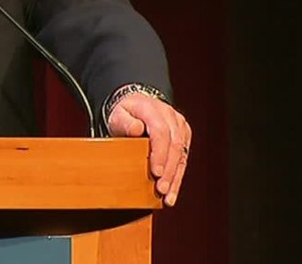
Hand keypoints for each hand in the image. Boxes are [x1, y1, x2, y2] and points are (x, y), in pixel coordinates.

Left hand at [107, 92, 191, 206]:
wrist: (136, 104)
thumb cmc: (125, 113)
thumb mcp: (118, 115)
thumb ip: (125, 122)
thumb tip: (137, 129)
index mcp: (153, 109)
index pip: (161, 132)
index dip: (160, 153)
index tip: (156, 172)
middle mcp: (171, 117)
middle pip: (174, 145)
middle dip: (169, 170)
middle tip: (161, 189)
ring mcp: (179, 126)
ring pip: (182, 154)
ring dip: (175, 177)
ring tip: (168, 197)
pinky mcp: (184, 137)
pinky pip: (183, 159)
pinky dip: (177, 177)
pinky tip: (172, 193)